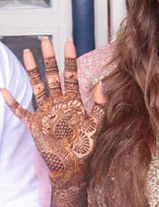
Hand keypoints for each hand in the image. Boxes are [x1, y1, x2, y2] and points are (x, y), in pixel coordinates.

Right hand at [0, 39, 105, 206]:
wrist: (72, 166)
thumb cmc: (85, 146)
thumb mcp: (97, 124)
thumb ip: (100, 104)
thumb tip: (101, 83)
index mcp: (75, 101)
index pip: (72, 75)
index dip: (70, 59)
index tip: (69, 42)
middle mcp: (59, 102)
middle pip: (53, 75)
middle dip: (49, 58)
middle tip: (46, 40)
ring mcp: (46, 111)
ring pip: (38, 86)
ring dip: (33, 71)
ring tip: (29, 54)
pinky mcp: (35, 123)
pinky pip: (21, 111)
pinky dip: (12, 102)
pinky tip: (4, 90)